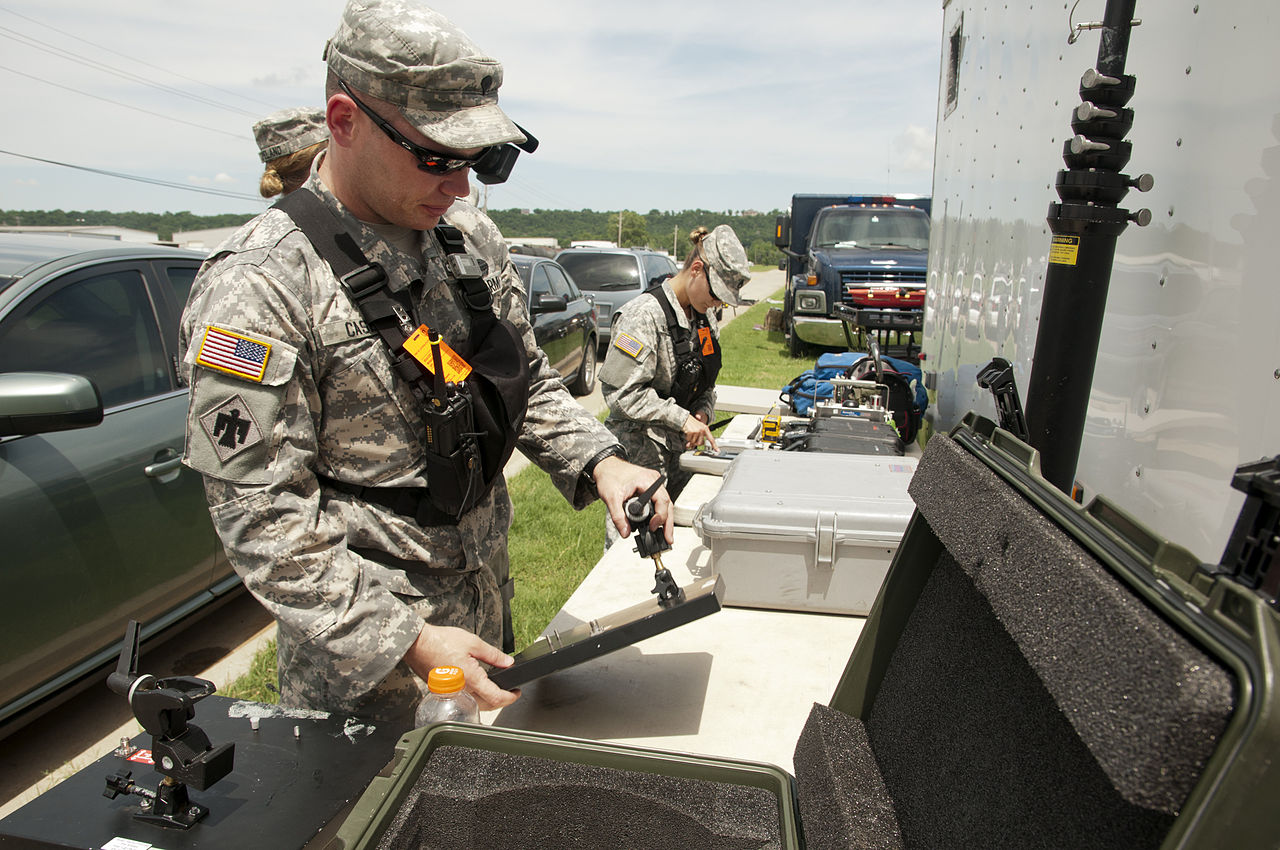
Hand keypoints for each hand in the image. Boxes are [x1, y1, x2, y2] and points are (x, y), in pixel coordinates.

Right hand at [403, 623, 518, 710]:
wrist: (417, 645)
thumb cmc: (440, 642)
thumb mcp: (473, 643)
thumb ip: (493, 655)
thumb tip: (508, 662)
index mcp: (471, 679)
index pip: (496, 698)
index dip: (510, 698)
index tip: (517, 692)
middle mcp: (461, 691)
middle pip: (487, 706)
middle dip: (501, 701)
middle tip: (510, 692)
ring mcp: (451, 694)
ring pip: (475, 705)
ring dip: (488, 701)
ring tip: (496, 689)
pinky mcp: (444, 692)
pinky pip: (463, 700)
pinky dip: (474, 698)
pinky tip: (476, 687)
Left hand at [592, 456, 674, 543]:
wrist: (605, 467)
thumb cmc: (609, 476)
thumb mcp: (611, 498)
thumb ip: (618, 517)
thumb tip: (625, 532)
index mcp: (647, 480)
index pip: (661, 500)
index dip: (660, 516)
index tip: (652, 527)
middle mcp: (654, 481)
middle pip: (667, 504)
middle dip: (667, 523)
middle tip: (668, 538)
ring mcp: (653, 484)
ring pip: (665, 504)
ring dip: (665, 520)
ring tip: (665, 535)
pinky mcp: (650, 488)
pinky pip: (659, 502)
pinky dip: (659, 514)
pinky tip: (658, 525)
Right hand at [682, 414, 717, 451]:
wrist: (685, 418)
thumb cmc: (691, 424)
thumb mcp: (697, 429)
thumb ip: (698, 438)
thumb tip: (693, 446)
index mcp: (705, 429)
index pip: (711, 439)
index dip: (714, 445)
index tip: (717, 450)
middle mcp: (702, 430)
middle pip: (701, 443)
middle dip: (696, 443)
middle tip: (693, 439)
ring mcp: (697, 431)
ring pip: (694, 442)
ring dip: (691, 440)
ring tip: (690, 434)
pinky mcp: (691, 432)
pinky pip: (689, 440)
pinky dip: (687, 438)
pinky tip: (687, 433)